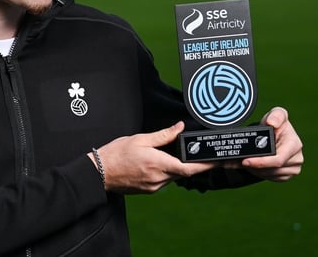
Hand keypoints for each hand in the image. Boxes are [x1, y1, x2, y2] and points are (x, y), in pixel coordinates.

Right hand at [90, 122, 216, 193]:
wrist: (100, 173)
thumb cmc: (117, 154)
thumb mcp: (140, 138)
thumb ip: (163, 135)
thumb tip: (179, 128)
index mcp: (158, 164)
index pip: (189, 168)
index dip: (205, 165)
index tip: (217, 161)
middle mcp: (159, 179)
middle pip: (183, 172)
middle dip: (190, 163)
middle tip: (197, 153)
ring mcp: (154, 187)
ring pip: (173, 176)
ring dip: (175, 166)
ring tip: (165, 154)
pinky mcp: (149, 190)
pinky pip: (164, 180)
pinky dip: (165, 171)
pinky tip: (156, 163)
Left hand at [229, 107, 303, 181]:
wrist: (274, 133)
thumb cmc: (275, 123)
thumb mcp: (276, 113)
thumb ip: (276, 115)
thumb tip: (272, 123)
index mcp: (294, 144)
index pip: (277, 159)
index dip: (261, 162)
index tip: (245, 161)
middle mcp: (297, 158)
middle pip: (272, 169)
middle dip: (254, 166)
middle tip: (239, 162)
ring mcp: (293, 168)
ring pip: (270, 175)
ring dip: (255, 170)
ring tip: (244, 162)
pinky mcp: (287, 175)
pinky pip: (271, 178)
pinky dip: (260, 173)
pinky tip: (253, 166)